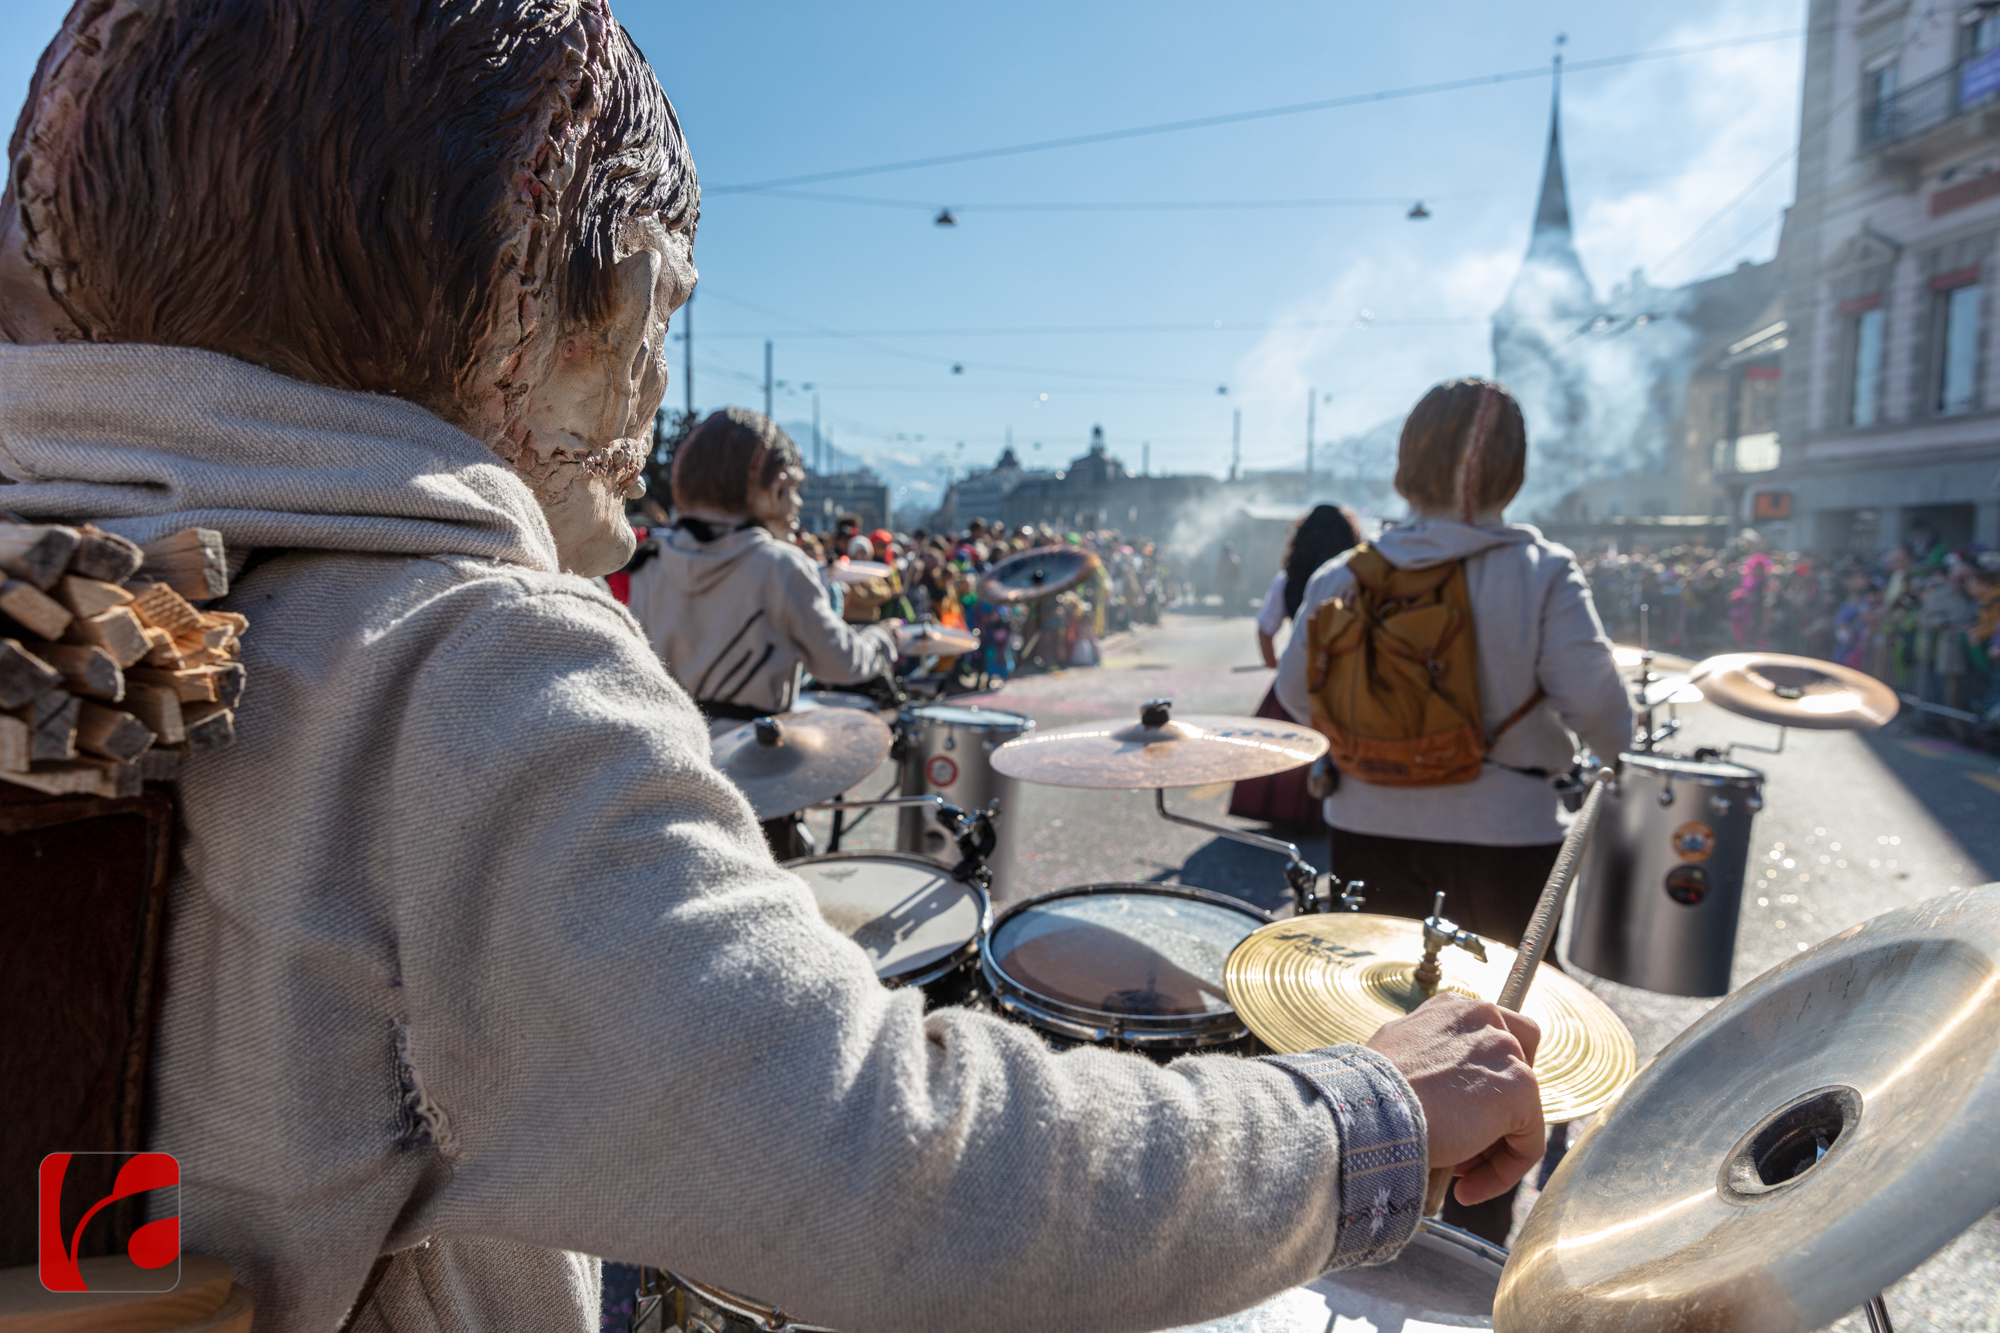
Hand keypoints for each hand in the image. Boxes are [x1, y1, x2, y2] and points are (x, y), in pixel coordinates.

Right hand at [1366, 994, 1544, 1205]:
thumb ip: (1428, 1058)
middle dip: (1498, 1112)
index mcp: (1454, 1009)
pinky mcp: (1520, 1087)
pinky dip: (1503, 1172)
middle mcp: (1485, 1019)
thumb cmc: (1369, 1091)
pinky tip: (1466, 1188)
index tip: (1457, 1119)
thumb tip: (1436, 1084)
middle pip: (1519, 1070)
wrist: (1369, 1108)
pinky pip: (1527, 1143)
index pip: (1493, 1040)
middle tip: (1465, 1145)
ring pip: (1522, 1112)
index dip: (1482, 1086)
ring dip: (1494, 1148)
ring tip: (1460, 1175)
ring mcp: (1506, 1051)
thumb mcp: (1396, 1055)